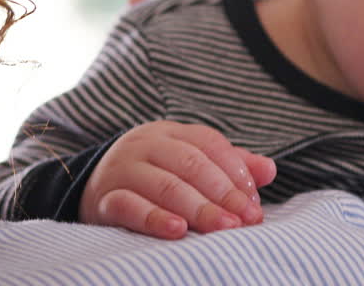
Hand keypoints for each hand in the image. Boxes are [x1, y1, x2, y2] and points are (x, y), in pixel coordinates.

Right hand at [79, 120, 275, 238]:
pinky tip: (178, 231)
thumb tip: (270, 170)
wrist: (93, 188)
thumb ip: (229, 166)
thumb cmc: (154, 176)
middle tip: (246, 220)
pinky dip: (155, 219)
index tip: (254, 203)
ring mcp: (123, 170)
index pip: (209, 143)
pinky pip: (129, 206)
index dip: (235, 172)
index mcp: (170, 133)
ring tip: (224, 228)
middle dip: (223, 193)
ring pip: (164, 185)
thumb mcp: (189, 164)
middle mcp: (146, 145)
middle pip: (190, 164)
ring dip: (198, 208)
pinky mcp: (104, 199)